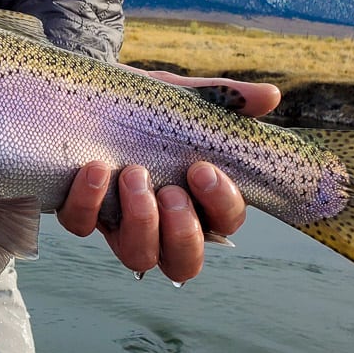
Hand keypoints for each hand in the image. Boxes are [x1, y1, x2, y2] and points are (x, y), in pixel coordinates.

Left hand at [58, 68, 278, 282]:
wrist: (88, 89)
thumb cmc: (144, 103)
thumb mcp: (181, 97)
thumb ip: (222, 99)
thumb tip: (270, 96)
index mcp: (197, 199)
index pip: (225, 223)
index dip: (221, 205)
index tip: (202, 169)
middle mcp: (162, 222)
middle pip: (185, 263)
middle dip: (182, 233)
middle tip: (170, 192)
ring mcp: (120, 222)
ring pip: (137, 256)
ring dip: (140, 222)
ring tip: (132, 176)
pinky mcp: (82, 210)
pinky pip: (82, 226)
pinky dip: (87, 203)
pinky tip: (94, 169)